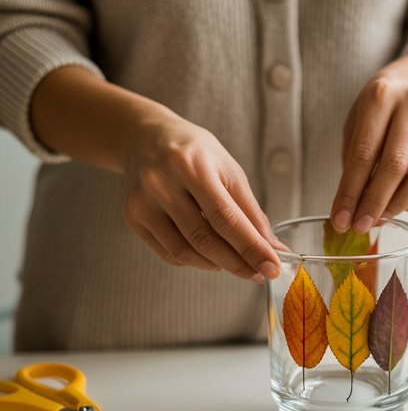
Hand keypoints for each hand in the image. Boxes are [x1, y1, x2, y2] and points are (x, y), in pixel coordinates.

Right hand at [122, 114, 283, 281]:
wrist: (146, 137)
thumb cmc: (195, 154)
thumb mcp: (228, 172)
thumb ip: (251, 213)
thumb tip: (274, 250)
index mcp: (191, 164)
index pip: (226, 219)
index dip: (251, 248)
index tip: (272, 269)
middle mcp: (161, 182)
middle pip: (205, 240)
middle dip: (237, 263)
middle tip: (258, 273)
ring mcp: (142, 201)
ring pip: (186, 253)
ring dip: (217, 264)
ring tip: (234, 260)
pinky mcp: (132, 216)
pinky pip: (170, 254)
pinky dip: (195, 259)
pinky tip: (206, 251)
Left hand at [329, 41, 407, 233]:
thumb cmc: (380, 110)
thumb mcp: (358, 122)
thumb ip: (354, 161)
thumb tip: (352, 210)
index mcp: (381, 95)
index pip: (363, 153)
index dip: (351, 193)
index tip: (341, 221)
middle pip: (395, 166)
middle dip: (375, 204)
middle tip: (362, 226)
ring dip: (401, 205)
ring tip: (383, 216)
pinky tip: (407, 204)